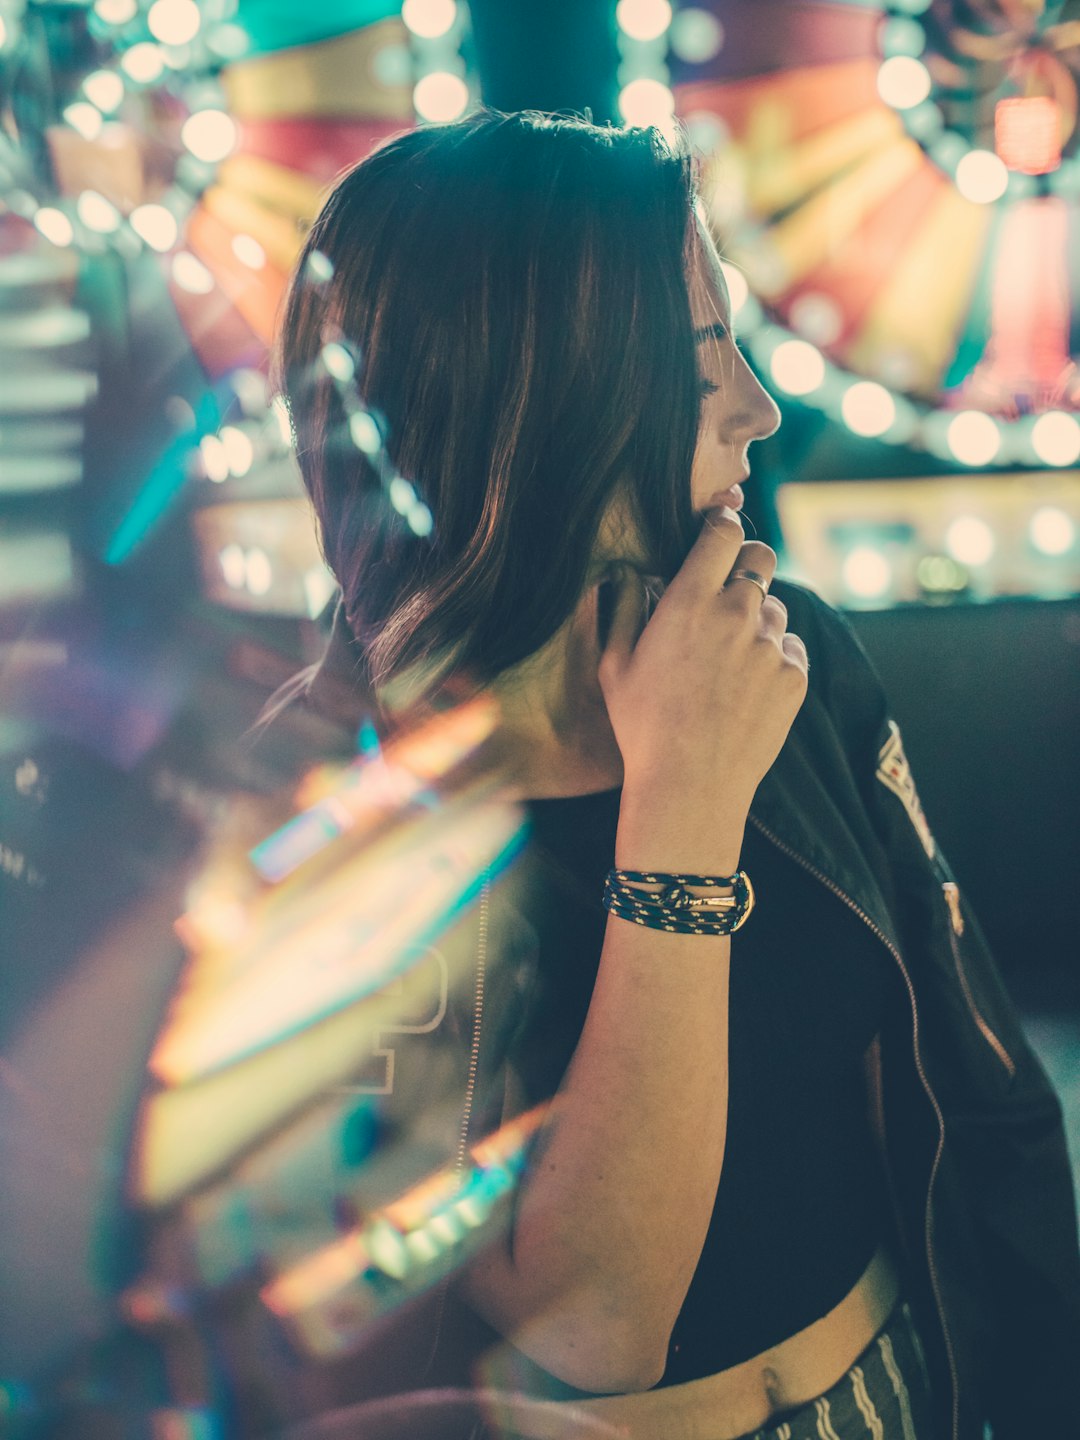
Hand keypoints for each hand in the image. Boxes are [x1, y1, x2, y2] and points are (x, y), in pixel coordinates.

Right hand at [598, 508, 807, 849]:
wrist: (690, 786)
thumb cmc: (642, 729)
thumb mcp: (615, 667)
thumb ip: (623, 611)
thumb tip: (625, 576)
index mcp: (688, 602)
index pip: (722, 532)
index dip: (722, 523)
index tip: (718, 529)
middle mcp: (735, 614)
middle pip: (761, 557)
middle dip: (748, 562)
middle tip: (731, 586)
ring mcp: (770, 645)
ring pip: (776, 607)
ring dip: (758, 619)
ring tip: (732, 658)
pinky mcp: (794, 676)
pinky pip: (791, 648)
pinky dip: (775, 657)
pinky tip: (748, 687)